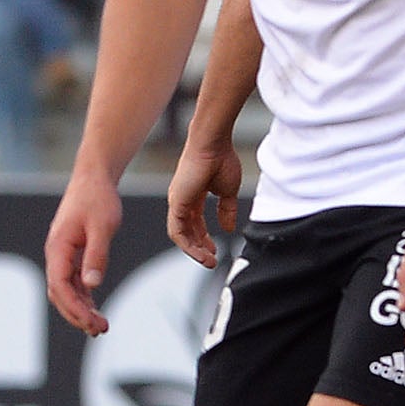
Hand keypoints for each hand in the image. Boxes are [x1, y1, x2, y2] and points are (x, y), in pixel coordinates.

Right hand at [44, 169, 122, 336]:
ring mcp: (63, 255)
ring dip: (80, 310)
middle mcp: (56, 254)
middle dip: (77, 315)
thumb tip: (92, 284)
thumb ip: (97, 255)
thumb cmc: (98, 199)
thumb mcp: (102, 226)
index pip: (59, 286)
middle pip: (59, 294)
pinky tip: (95, 309)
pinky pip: (74, 282)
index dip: (73, 308)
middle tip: (100, 329)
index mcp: (58, 247)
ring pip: (66, 291)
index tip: (91, 322)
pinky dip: (83, 298)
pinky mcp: (72, 254)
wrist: (94, 179)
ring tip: (100, 326)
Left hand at [165, 128, 241, 268]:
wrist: (213, 144)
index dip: (204, 238)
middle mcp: (182, 199)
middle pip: (187, 231)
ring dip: (194, 250)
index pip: (195, 223)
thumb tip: (228, 227)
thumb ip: (227, 210)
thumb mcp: (228, 191)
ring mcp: (177, 201)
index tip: (215, 249)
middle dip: (199, 248)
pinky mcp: (176, 203)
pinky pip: (177, 231)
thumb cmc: (221, 159)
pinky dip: (187, 244)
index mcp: (193, 196)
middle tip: (211, 260)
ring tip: (208, 261)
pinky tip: (199, 252)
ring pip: (180, 235)